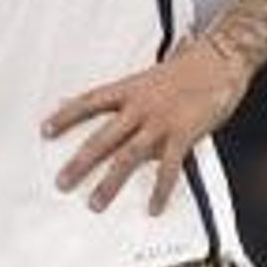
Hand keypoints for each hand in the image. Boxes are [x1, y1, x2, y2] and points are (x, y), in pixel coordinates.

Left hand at [43, 40, 246, 215]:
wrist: (221, 59)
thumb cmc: (187, 67)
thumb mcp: (149, 76)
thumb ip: (126, 93)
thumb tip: (96, 100)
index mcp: (128, 89)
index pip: (88, 102)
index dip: (65, 116)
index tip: (44, 130)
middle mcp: (139, 106)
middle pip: (102, 138)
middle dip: (79, 163)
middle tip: (61, 183)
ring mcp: (161, 121)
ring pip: (128, 157)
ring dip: (110, 182)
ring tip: (95, 203)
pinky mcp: (184, 133)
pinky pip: (168, 167)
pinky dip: (160, 189)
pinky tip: (153, 208)